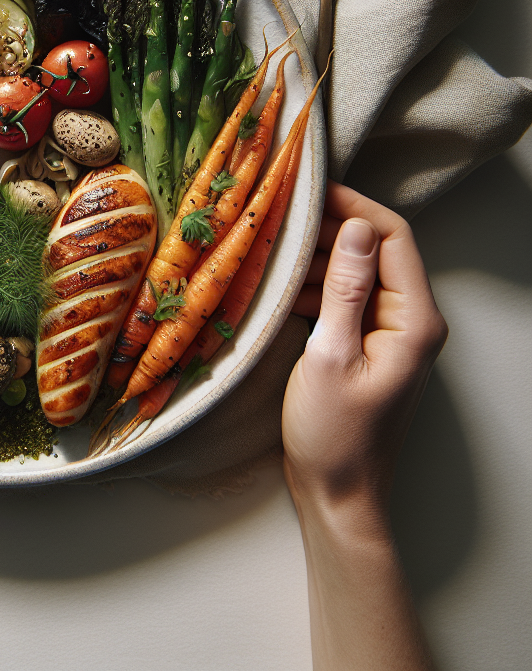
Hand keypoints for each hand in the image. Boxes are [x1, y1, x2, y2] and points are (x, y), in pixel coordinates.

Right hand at [284, 180, 447, 520]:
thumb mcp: (330, 355)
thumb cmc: (334, 434)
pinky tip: (280, 288)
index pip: (392, 238)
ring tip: (272, 248)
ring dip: (318, 258)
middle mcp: (410, 320)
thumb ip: (346, 289)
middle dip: (331, 229)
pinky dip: (315, 287)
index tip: (309, 192)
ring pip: (357, 272)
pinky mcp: (368, 345)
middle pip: (377, 250)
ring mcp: (390, 333)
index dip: (354, 207)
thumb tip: (355, 229)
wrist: (338, 493)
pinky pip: (346, 299)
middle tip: (280, 216)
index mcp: (413, 320)